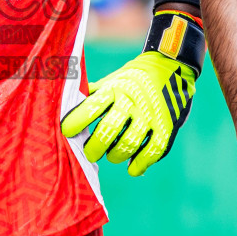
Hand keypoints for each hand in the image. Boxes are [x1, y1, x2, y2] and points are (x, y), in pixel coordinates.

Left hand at [61, 51, 197, 176]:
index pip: (91, 107)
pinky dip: (141, 163)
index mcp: (114, 89)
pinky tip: (132, 168)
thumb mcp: (111, 80)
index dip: (76, 122)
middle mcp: (131, 102)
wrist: (169, 67)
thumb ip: (92, 95)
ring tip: (111, 155)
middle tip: (90, 153)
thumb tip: (67, 107)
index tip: (67, 132)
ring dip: (116, 155)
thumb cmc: (132, 79)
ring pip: (128, 144)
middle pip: (108, 130)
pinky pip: (153, 150)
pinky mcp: (166, 126)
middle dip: (95, 147)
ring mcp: (149, 115)